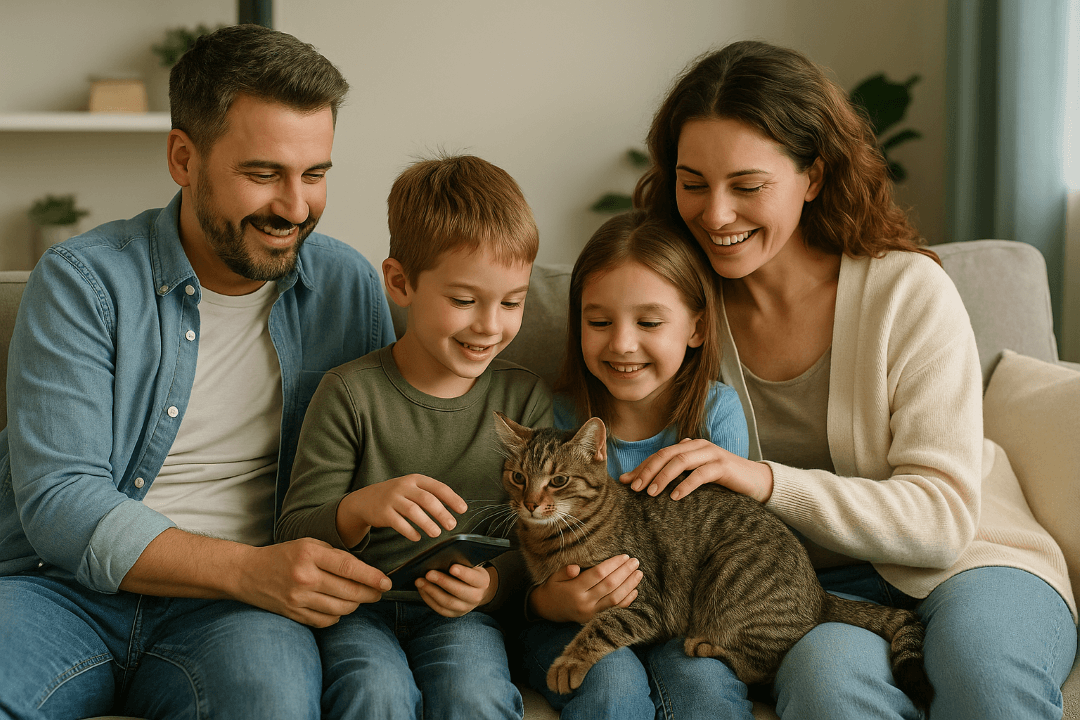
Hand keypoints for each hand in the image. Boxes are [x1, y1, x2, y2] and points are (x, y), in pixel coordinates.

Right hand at [235, 537, 390, 627]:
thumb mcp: (308, 544)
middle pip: (349, 591)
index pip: (349, 567)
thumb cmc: (284, 555)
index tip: (386, 582)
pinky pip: (326, 620)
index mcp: (309, 554)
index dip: (372, 576)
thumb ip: (335, 555)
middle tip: (379, 591)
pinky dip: (338, 614)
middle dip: (370, 593)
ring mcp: (298, 598)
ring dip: (356, 604)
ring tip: (360, 597)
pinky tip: (339, 606)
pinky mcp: (293, 614)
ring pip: (341, 608)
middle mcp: (304, 577)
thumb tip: (365, 571)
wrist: (248, 573)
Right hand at [338, 474, 468, 545]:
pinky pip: (398, 523)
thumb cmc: (397, 496)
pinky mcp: (382, 513)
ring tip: (436, 533)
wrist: (365, 500)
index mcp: (415, 479)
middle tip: (452, 525)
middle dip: (441, 513)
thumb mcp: (412, 489)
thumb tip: (455, 509)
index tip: (463, 510)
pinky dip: (409, 531)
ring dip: (427, 523)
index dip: (452, 498)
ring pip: (413, 511)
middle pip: (426, 499)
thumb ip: (430, 495)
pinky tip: (417, 538)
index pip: (438, 487)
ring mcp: (392, 499)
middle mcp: (404, 487)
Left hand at [416, 563, 496, 617]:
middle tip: (428, 573)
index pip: (474, 578)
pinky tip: (422, 589)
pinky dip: (428, 598)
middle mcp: (476, 597)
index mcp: (482, 582)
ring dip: (431, 591)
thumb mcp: (472, 566)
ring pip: (447, 602)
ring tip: (420, 581)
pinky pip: (439, 608)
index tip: (452, 567)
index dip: (463, 574)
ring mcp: (464, 608)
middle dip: (442, 582)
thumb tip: (444, 557)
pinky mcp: (453, 613)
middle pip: (459, 592)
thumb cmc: (470, 572)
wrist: (476, 590)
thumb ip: (463, 562)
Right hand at [529, 555, 641, 623]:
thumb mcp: (554, 576)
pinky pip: (614, 609)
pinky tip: (635, 590)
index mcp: (574, 590)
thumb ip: (565, 571)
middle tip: (635, 561)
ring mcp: (591, 613)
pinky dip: (626, 600)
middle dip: (625, 572)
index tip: (624, 556)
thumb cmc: (553, 588)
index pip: (598, 574)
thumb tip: (575, 568)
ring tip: (639, 573)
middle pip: (609, 585)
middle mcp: (584, 602)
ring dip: (629, 585)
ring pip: (615, 598)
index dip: (612, 565)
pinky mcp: (595, 618)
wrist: (547, 610)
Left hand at [619, 438, 773, 502]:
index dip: (641, 467)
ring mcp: (711, 454)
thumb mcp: (694, 478)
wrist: (756, 482)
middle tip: (634, 488)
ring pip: (681, 461)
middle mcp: (698, 446)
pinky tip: (675, 497)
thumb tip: (641, 484)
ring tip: (651, 493)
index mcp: (688, 447)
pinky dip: (686, 485)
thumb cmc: (722, 482)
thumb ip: (673, 477)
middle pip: (666, 455)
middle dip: (647, 470)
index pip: (659, 455)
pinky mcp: (723, 466)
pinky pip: (700, 474)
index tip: (625, 482)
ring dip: (663, 477)